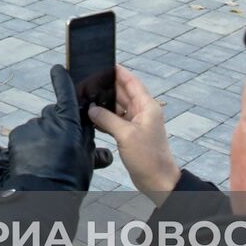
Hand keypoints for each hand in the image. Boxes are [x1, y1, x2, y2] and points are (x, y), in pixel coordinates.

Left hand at [0, 65, 113, 192]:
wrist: (43, 194)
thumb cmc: (71, 180)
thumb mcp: (85, 163)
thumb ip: (93, 153)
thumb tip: (106, 156)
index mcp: (68, 122)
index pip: (65, 93)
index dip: (61, 79)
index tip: (57, 69)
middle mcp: (47, 120)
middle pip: (50, 116)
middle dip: (53, 127)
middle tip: (58, 150)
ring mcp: (29, 129)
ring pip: (35, 129)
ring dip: (39, 140)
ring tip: (44, 162)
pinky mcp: (14, 138)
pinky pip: (21, 139)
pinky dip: (24, 148)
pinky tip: (30, 163)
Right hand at [87, 66, 180, 202]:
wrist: (158, 180)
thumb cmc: (149, 158)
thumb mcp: (126, 135)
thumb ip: (107, 119)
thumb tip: (92, 109)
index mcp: (147, 106)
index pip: (132, 82)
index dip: (119, 72)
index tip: (106, 64)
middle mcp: (143, 112)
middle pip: (123, 93)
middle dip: (107, 87)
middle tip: (89, 82)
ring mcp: (137, 123)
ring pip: (118, 107)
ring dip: (105, 104)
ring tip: (88, 98)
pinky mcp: (131, 134)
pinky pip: (116, 120)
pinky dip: (105, 118)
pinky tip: (93, 118)